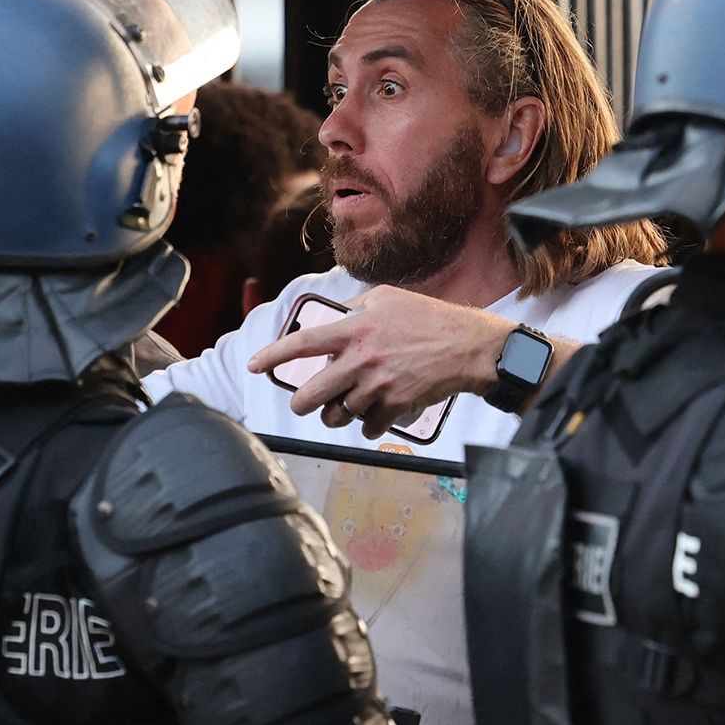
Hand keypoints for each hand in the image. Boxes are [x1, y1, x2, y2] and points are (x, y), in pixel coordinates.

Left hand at [247, 286, 510, 438]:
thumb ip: (356, 308)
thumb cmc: (431, 318)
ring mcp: (378, 385)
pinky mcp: (397, 405)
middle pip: (312, 394)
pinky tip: (374, 416)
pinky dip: (369, 425)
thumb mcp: (388, 298)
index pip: (302, 344)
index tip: (254, 366)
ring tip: (345, 407)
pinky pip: (369, 426)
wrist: (470, 347)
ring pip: (340, 413)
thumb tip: (336, 315)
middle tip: (303, 403)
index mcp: (355, 329)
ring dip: (339, 413)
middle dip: (302, 403)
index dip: (272, 356)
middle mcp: (361, 359)